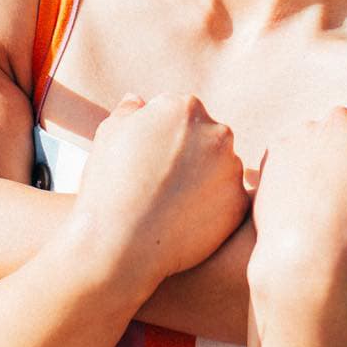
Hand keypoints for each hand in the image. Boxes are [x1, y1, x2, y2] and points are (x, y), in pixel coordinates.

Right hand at [75, 94, 248, 283]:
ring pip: (222, 168)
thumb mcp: (108, 135)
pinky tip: (186, 221)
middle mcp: (216, 131)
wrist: (118, 246)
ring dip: (205, 181)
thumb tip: (139, 101)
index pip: (183, 115)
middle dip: (190, 156)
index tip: (150, 161)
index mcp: (185, 107)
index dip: (165, 139)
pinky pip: (229, 200)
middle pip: (208, 138)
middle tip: (162, 184)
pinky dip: (213, 209)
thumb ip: (129, 110)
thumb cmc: (108, 186)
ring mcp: (232, 168)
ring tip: (172, 205)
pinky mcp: (239, 202)